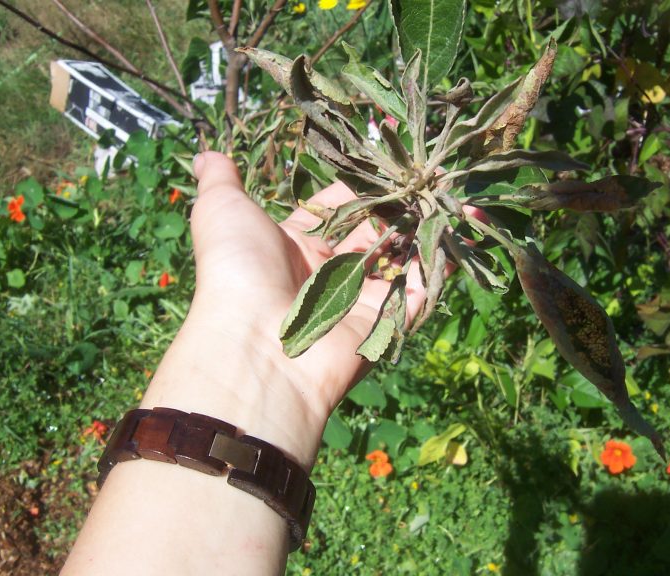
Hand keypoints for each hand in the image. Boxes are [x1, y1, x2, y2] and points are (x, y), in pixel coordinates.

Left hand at [141, 152, 425, 467]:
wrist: (255, 344)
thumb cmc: (238, 270)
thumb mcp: (221, 212)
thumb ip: (221, 181)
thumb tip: (207, 155)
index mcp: (298, 246)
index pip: (339, 208)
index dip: (361, 185)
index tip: (388, 159)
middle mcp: (331, 273)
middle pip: (375, 231)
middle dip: (399, 205)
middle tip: (425, 176)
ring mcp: (360, 299)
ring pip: (402, 257)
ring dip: (425, 229)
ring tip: (448, 194)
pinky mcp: (385, 322)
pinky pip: (421, 290)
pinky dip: (441, 264)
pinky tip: (461, 230)